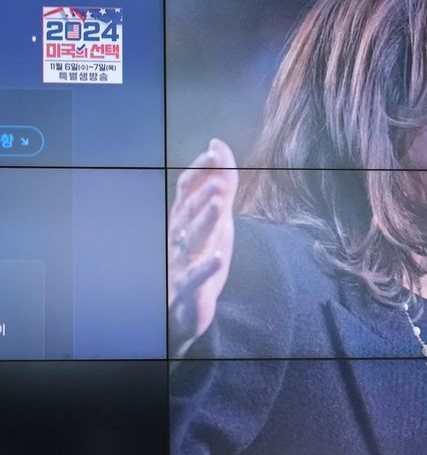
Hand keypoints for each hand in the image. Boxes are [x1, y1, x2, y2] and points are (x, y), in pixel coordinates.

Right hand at [168, 139, 237, 355]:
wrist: (183, 309)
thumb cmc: (198, 256)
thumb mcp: (215, 218)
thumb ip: (220, 183)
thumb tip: (218, 144)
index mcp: (183, 219)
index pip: (186, 188)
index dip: (200, 170)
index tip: (215, 151)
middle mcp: (179, 237)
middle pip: (190, 212)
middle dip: (203, 195)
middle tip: (219, 181)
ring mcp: (182, 262)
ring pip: (192, 239)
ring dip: (205, 221)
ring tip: (219, 205)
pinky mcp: (190, 289)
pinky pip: (197, 277)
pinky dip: (207, 266)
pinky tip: (218, 256)